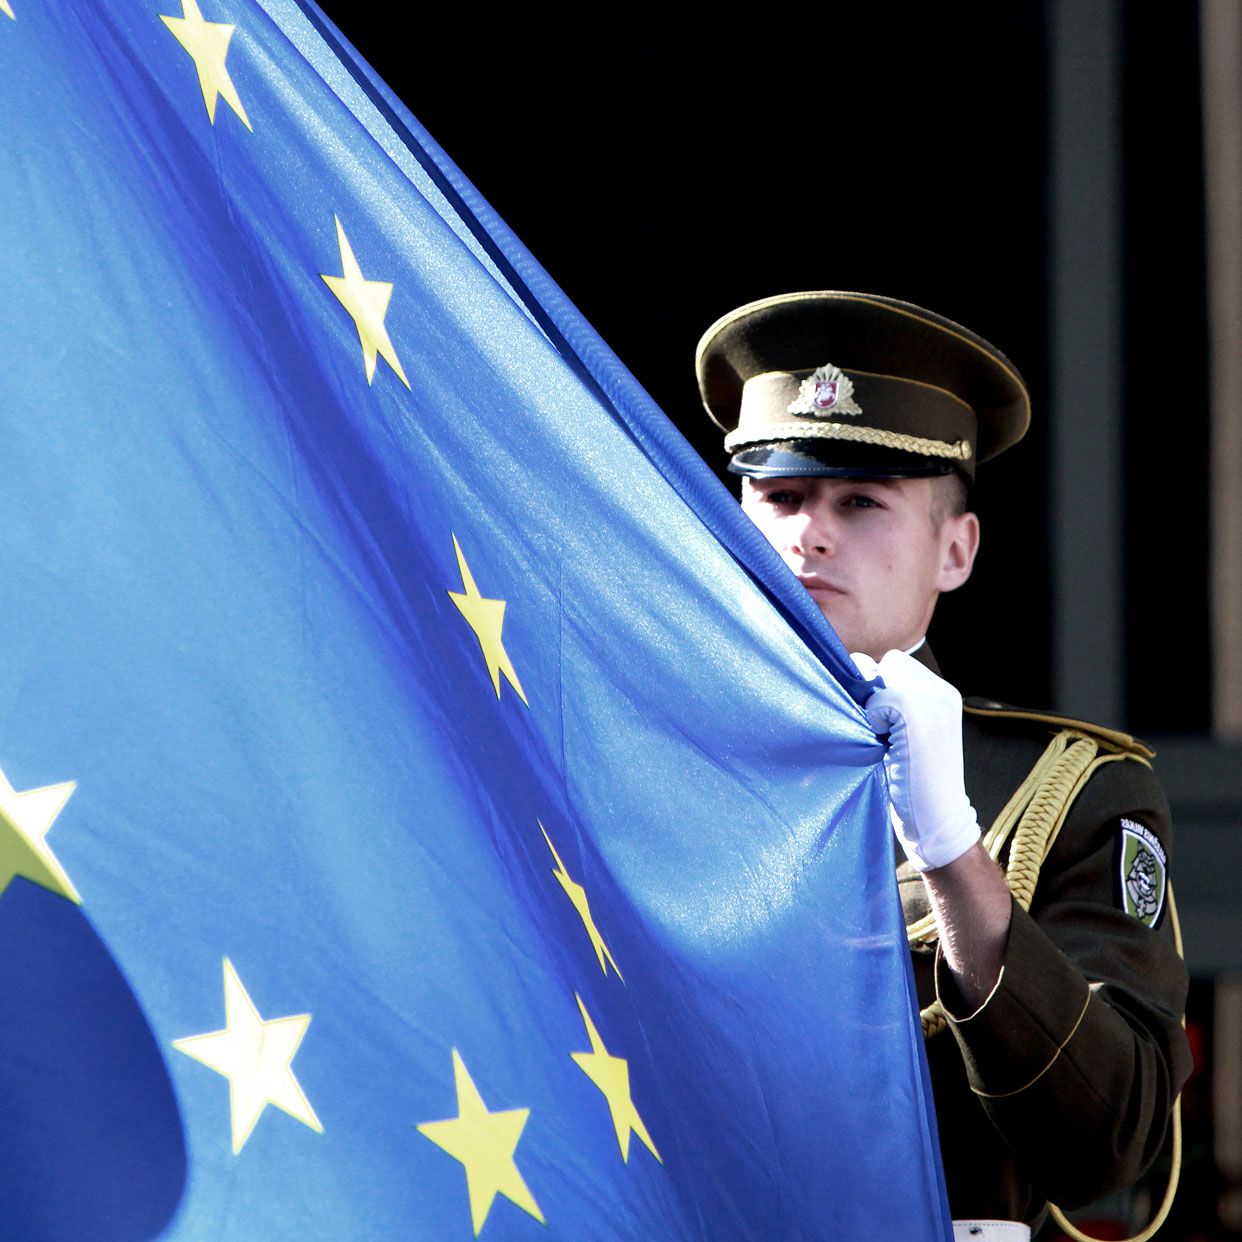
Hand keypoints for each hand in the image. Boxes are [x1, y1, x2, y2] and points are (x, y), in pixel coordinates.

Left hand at [851, 649, 980, 870]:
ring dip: (874, 703)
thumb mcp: (907, 735)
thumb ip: (891, 706)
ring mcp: (934, 699)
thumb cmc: (913, 785)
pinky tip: (886, 745)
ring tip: (884, 739)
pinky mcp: (918, 711)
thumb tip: (854, 674)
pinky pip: (879, 697)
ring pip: (883, 674)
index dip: (880, 687)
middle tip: (881, 731)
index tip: (882, 723)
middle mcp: (943, 692)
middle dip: (875, 689)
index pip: (897, 664)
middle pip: (888, 662)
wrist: (936, 823)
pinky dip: (874, 719)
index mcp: (944, 695)